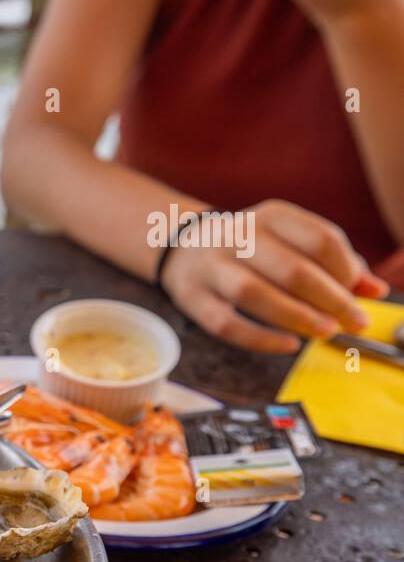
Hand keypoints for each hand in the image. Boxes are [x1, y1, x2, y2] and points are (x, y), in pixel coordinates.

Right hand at [161, 200, 389, 352]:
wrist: (185, 248)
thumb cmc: (254, 249)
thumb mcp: (292, 241)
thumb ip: (335, 263)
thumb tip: (375, 290)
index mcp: (271, 216)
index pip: (320, 239)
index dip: (346, 270)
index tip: (358, 293)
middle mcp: (238, 236)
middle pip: (291, 269)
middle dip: (330, 300)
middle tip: (354, 323)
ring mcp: (210, 267)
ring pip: (253, 295)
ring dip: (296, 317)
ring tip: (326, 333)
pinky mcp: (192, 297)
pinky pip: (225, 323)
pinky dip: (260, 338)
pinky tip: (289, 345)